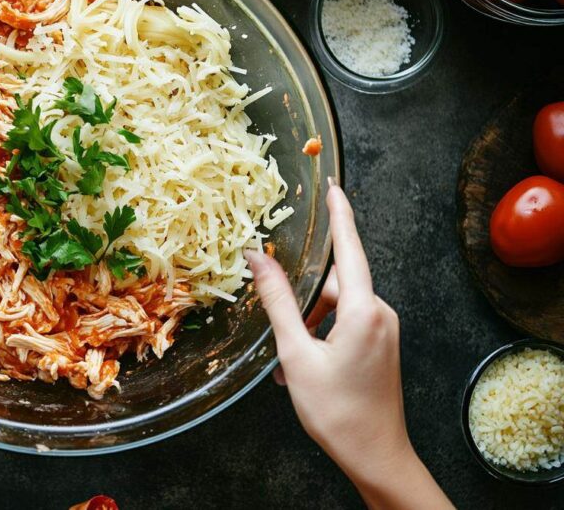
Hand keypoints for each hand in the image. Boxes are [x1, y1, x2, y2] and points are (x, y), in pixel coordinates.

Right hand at [246, 184, 451, 509]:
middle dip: (302, 303)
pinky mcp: (381, 345)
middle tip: (280, 336)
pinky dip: (320, 337)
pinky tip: (302, 367)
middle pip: (333, 284)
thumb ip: (278, 302)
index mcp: (364, 309)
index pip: (350, 248)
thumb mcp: (297, 354)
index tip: (333, 186)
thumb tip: (259, 259)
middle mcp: (380, 313)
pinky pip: (346, 325)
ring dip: (308, 327)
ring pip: (336, 307)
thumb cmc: (337, 411)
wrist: (376, 456)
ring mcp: (383, 330)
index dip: (339, 214)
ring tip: (289, 364)